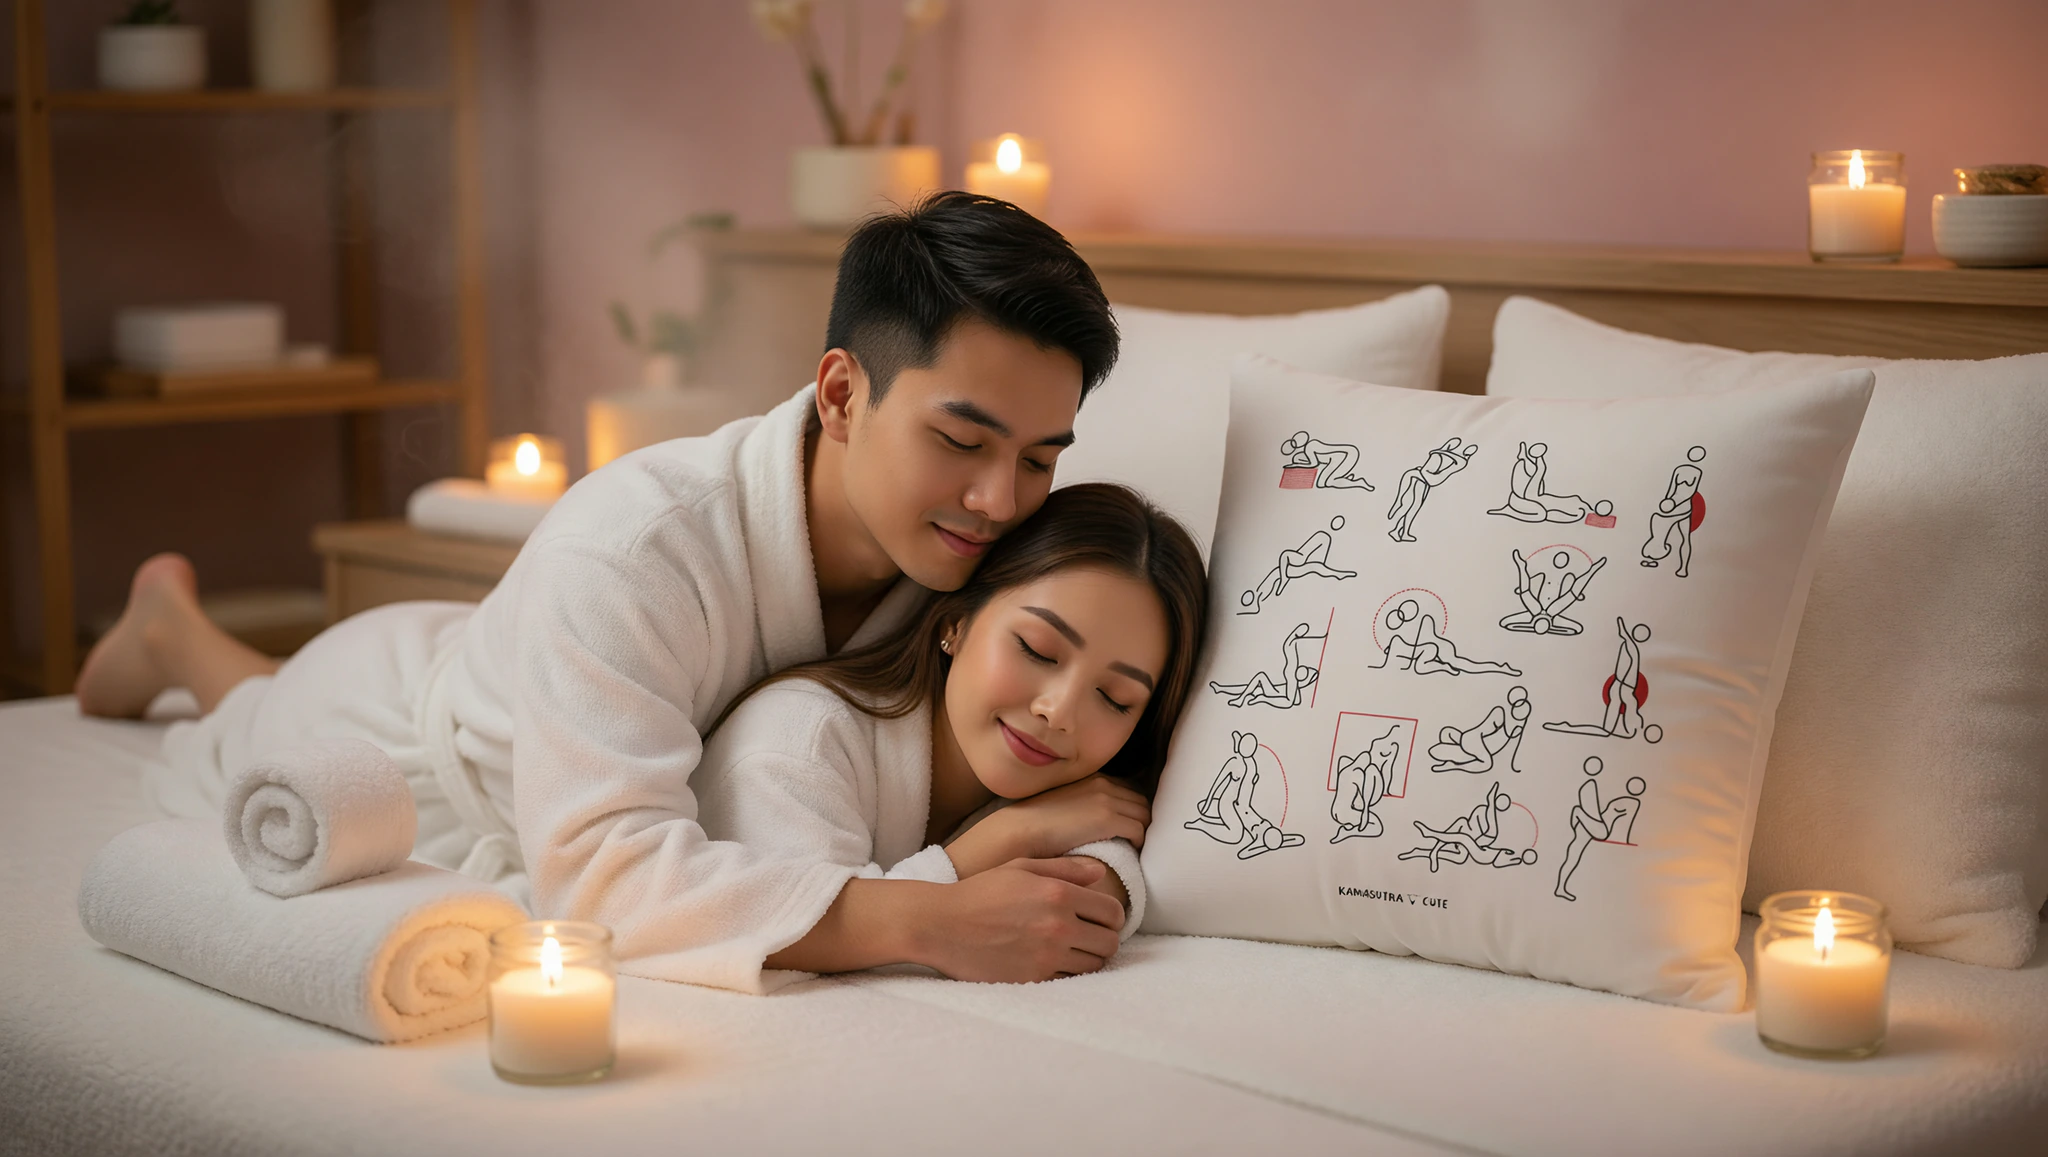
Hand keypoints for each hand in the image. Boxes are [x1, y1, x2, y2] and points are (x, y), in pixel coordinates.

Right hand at [919, 857, 1124, 982]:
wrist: (941, 925)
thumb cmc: (980, 892)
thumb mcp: (1021, 868)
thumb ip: (1065, 869)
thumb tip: (1100, 873)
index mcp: (1058, 894)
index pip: (1113, 912)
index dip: (1112, 915)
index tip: (1100, 917)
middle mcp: (1058, 927)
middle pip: (1110, 943)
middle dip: (1104, 938)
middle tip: (1088, 935)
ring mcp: (1046, 956)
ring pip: (1094, 965)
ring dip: (1088, 957)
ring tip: (1071, 949)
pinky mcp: (1033, 979)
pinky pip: (1069, 980)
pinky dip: (1067, 972)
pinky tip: (1053, 960)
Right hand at [944, 775, 1150, 877]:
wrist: (1018, 831)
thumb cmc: (1033, 826)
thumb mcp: (1062, 806)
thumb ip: (1083, 806)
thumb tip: (1096, 821)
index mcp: (1092, 778)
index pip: (1129, 792)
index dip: (1133, 812)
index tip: (1130, 829)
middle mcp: (1103, 784)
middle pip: (1141, 802)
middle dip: (1143, 821)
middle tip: (1137, 843)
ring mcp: (1106, 800)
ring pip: (1144, 816)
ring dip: (1143, 833)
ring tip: (1134, 851)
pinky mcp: (1107, 818)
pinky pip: (1139, 831)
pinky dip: (1138, 843)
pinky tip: (1128, 854)